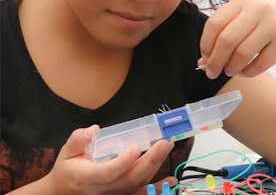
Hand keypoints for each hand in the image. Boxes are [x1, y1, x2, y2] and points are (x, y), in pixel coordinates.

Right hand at [43, 125, 174, 194]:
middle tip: (164, 143)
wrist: (63, 194)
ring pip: (137, 186)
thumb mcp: (66, 152)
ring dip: (156, 168)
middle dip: (150, 161)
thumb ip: (78, 139)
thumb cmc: (67, 171)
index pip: (108, 172)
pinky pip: (140, 194)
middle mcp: (102, 190)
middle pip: (130, 179)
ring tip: (167, 150)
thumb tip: (94, 129)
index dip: (123, 162)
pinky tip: (171, 180)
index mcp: (86, 177)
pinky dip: (157, 188)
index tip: (136, 148)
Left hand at [199, 0, 275, 78]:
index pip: (215, 23)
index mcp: (243, 1)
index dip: (206, 44)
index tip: (205, 58)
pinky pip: (260, 63)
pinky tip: (245, 72)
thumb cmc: (264, 27)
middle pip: (227, 40)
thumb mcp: (244, 24)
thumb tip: (203, 62)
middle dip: (216, 61)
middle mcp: (259, 8)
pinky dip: (248, 72)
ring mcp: (274, 24)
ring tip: (230, 72)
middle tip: (212, 73)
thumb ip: (223, 38)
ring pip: (242, 53)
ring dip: (232, 68)